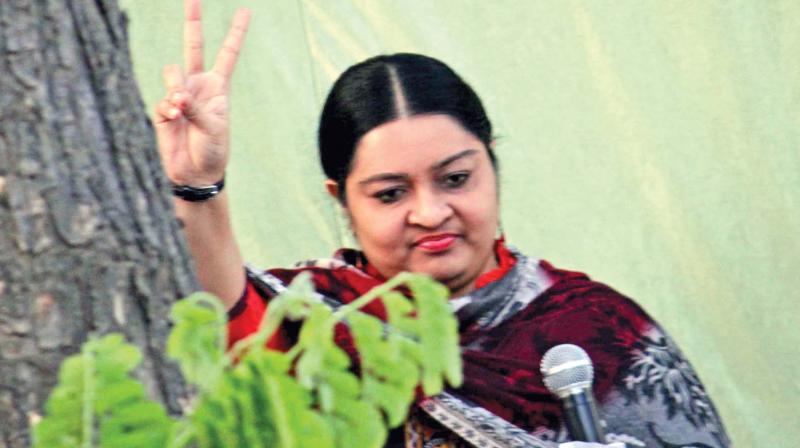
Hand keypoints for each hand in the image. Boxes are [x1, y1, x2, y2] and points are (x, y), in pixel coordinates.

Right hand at [154, 0, 250, 185]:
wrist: (195, 173)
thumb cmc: (212, 150)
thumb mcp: (213, 126)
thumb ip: (194, 105)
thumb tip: (175, 94)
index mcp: (217, 86)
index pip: (227, 54)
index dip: (236, 33)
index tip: (245, 11)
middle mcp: (197, 85)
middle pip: (193, 46)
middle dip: (192, 21)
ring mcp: (178, 95)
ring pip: (172, 73)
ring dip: (176, 88)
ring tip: (182, 108)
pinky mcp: (163, 109)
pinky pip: (163, 99)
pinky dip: (168, 110)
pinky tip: (174, 120)